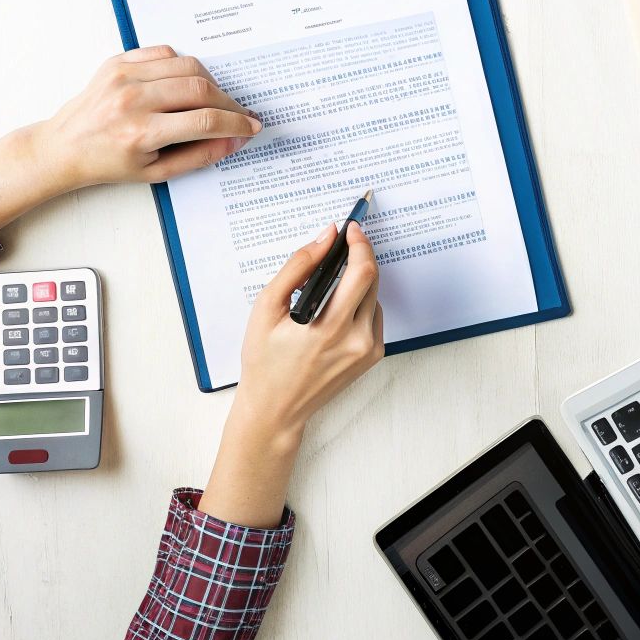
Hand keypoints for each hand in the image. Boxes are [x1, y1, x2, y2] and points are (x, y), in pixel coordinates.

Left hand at [0, 45, 260, 235]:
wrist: (64, 147)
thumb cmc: (108, 163)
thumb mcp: (156, 172)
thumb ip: (200, 155)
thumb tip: (234, 140)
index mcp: (140, 133)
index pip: (204, 120)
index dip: (235, 123)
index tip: (251, 126)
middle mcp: (132, 100)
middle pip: (200, 89)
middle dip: (228, 103)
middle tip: (238, 114)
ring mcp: (123, 77)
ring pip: (187, 66)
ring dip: (209, 82)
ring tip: (213, 99)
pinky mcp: (117, 62)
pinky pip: (164, 53)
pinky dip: (183, 65)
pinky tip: (185, 83)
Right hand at [200, 222, 385, 527]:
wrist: (275, 409)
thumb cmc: (265, 362)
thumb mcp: (267, 309)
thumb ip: (298, 267)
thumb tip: (324, 238)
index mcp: (330, 328)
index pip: (361, 273)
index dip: (360, 244)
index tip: (352, 230)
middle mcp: (357, 340)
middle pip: (373, 281)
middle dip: (359, 258)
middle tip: (341, 248)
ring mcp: (368, 350)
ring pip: (375, 298)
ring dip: (358, 283)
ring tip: (329, 288)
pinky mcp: (372, 357)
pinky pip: (374, 317)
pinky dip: (359, 305)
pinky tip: (335, 312)